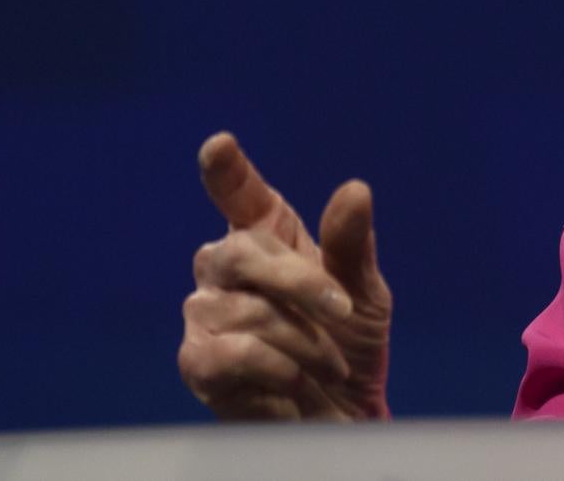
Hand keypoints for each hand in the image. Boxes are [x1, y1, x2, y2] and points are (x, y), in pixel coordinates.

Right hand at [179, 132, 390, 420]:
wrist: (343, 418)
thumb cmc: (349, 349)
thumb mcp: (365, 295)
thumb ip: (353, 246)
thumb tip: (355, 190)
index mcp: (267, 237)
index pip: (241, 194)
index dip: (228, 172)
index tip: (219, 146)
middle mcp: (226, 268)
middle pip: (243, 252)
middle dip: (301, 283)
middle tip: (343, 310)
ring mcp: (205, 314)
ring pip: (246, 309)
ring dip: (304, 340)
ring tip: (329, 364)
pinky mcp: (198, 362)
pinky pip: (232, 350)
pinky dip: (276, 365)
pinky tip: (294, 379)